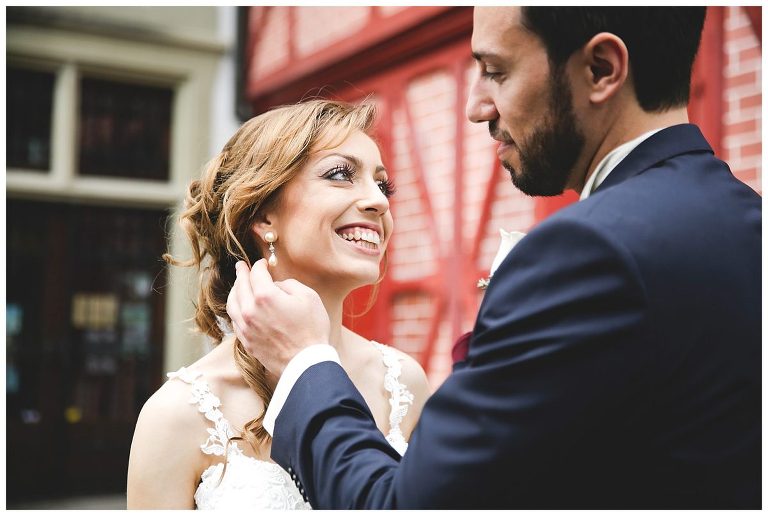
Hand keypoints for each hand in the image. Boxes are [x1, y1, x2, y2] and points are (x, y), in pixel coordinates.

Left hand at [226, 259, 329, 375]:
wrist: (306, 363)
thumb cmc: (311, 329)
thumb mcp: (309, 297)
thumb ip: (289, 285)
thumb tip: (276, 285)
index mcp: (265, 296)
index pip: (256, 274)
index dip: (259, 266)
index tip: (262, 264)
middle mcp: (250, 310)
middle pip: (240, 286)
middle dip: (242, 274)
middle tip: (241, 267)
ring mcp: (246, 327)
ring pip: (232, 304)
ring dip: (234, 291)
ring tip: (237, 286)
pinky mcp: (246, 341)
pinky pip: (234, 321)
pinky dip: (235, 310)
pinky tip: (240, 308)